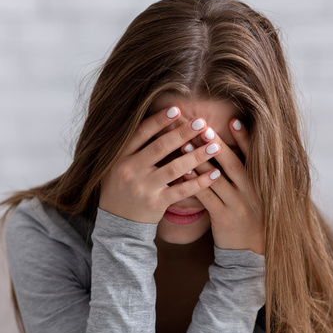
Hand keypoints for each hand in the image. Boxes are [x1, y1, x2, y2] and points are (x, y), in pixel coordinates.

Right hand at [99, 106, 222, 223]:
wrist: (117, 223)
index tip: (177, 109)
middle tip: (202, 123)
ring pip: (175, 168)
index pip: (140, 133)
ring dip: (197, 156)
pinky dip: (200, 182)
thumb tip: (161, 122)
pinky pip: (182, 190)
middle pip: (160, 147)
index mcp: (120, 156)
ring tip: (215, 146)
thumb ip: (135, 147)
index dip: (159, 120)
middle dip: (183, 133)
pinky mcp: (156, 203)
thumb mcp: (119, 165)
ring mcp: (144, 187)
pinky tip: (215, 173)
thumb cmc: (122, 188)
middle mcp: (130, 170)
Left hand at [180, 119, 264, 254]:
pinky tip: (182, 173)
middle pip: (232, 163)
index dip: (244, 139)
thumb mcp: (255, 195)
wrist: (251, 251)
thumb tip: (231, 149)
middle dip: (216, 143)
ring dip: (199, 160)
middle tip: (201, 125)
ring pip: (216, 179)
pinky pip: (206, 198)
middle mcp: (251, 192)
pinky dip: (194, 184)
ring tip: (184, 143)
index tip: (234, 120)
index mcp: (260, 184)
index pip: (252, 157)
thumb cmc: (249, 217)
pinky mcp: (223, 218)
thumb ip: (247, 175)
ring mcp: (237, 205)